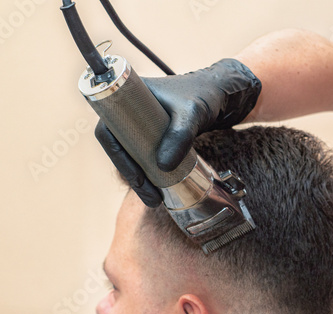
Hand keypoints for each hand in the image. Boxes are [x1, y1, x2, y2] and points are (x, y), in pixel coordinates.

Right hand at [95, 58, 260, 206]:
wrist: (224, 94)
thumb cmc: (206, 95)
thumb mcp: (192, 113)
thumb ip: (180, 135)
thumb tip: (161, 167)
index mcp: (129, 96)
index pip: (109, 127)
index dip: (115, 154)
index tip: (135, 176)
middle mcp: (131, 110)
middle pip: (119, 146)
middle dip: (130, 174)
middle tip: (149, 195)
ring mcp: (143, 123)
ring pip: (132, 154)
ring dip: (139, 178)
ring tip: (155, 200)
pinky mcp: (156, 134)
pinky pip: (145, 155)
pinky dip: (149, 172)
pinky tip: (159, 190)